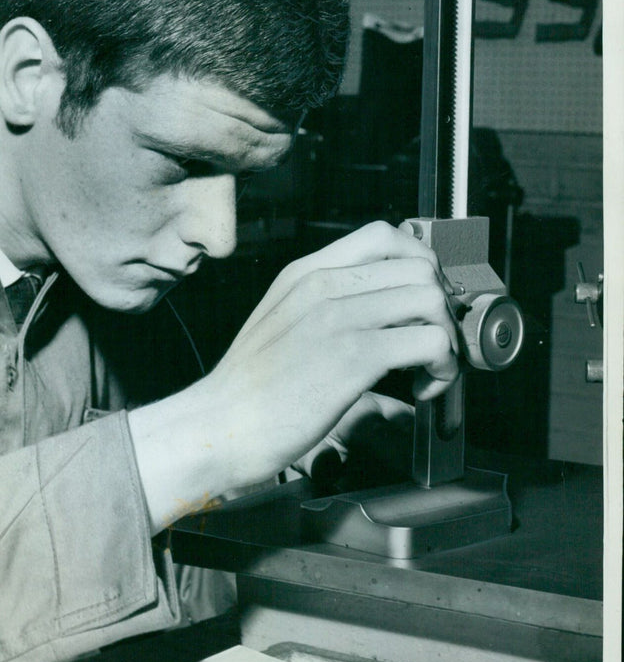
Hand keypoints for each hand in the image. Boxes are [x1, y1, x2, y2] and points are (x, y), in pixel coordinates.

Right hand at [130, 221, 459, 530]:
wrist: (217, 426)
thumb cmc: (248, 390)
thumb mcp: (279, 324)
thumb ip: (322, 307)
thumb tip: (381, 319)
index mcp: (304, 273)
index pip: (384, 234)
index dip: (419, 263)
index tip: (422, 302)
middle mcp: (322, 284)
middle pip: (418, 267)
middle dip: (440, 309)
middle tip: (431, 344)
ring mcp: (337, 317)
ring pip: (431, 300)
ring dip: (445, 339)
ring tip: (428, 370)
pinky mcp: (354, 356)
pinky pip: (430, 343)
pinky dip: (441, 369)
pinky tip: (422, 390)